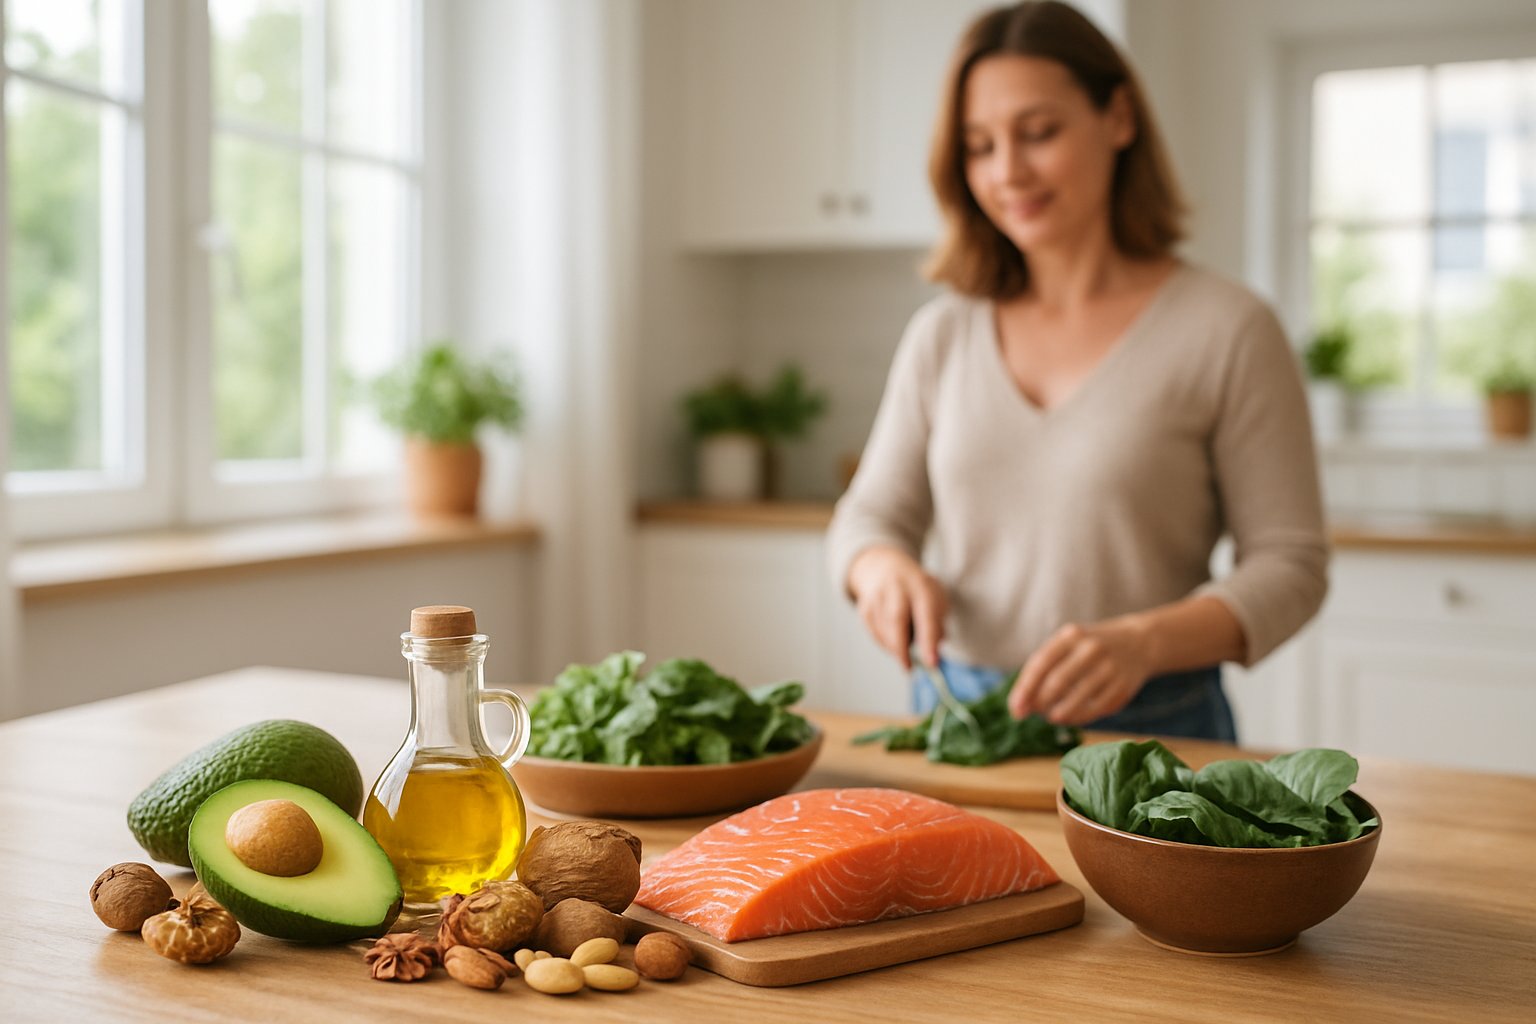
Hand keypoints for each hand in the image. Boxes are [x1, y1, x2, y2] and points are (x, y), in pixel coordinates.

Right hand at [847, 546, 946, 670]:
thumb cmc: (918, 590)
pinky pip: (874, 633)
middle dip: (902, 648)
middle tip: (909, 667)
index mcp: (921, 586)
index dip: (929, 641)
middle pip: (896, 620)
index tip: (932, 664)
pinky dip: (884, 643)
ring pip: (883, 630)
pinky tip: (892, 642)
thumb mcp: (936, 599)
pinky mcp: (864, 607)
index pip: (926, 616)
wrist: (885, 567)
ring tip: (904, 651)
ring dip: (894, 647)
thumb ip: (938, 625)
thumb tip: (934, 654)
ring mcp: (877, 596)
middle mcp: (897, 587)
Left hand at [1008, 618, 1154, 725]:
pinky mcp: (1123, 687)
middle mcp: (1092, 649)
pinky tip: (1070, 717)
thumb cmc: (1088, 648)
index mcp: (1072, 635)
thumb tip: (1019, 706)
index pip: (1041, 663)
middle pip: (1058, 682)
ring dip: (1058, 714)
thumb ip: (1041, 670)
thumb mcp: (1066, 646)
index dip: (1025, 688)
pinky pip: (1095, 710)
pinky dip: (1078, 718)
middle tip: (1033, 713)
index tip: (1015, 710)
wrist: (1138, 643)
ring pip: (1077, 700)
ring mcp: (1110, 668)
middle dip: (1040, 703)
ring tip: (1051, 716)